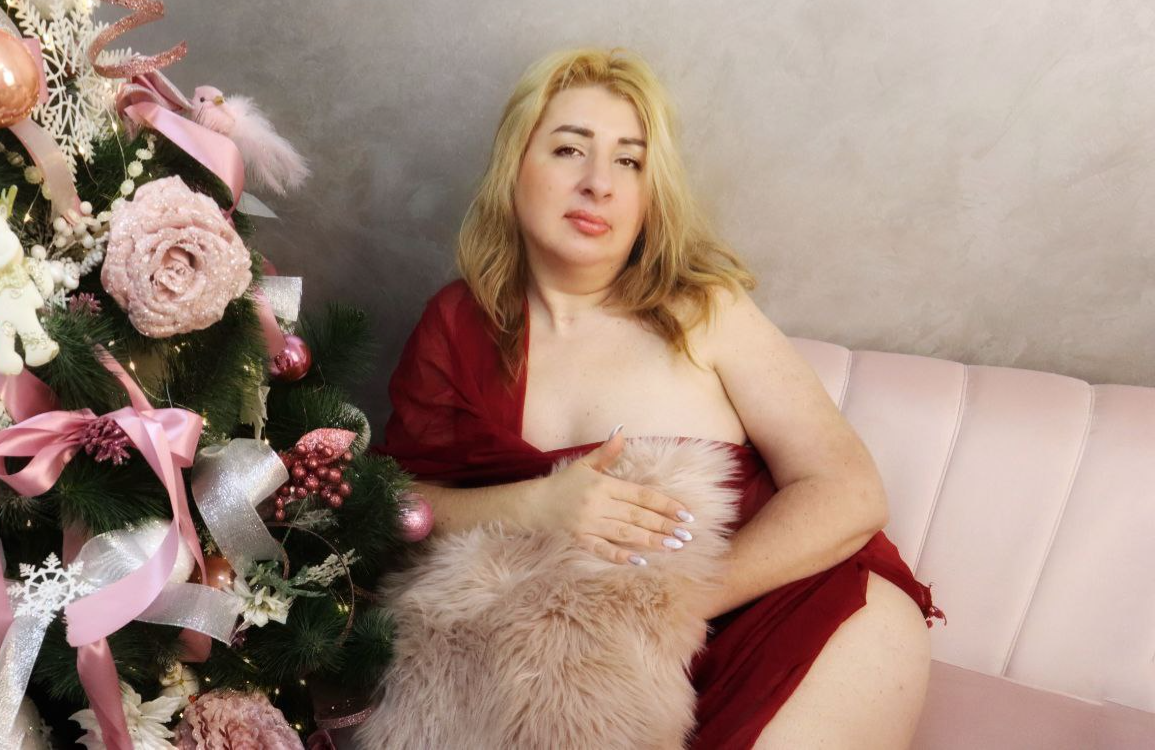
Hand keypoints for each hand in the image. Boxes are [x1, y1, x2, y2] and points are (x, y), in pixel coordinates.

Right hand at [529, 425, 695, 565]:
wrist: (533, 503)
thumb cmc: (564, 483)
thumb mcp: (585, 464)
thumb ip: (607, 452)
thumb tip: (621, 431)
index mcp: (604, 485)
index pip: (641, 495)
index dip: (665, 504)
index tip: (685, 513)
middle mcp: (598, 505)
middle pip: (637, 516)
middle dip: (664, 525)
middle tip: (687, 535)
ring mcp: (589, 524)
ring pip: (625, 534)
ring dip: (650, 541)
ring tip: (673, 546)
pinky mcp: (580, 540)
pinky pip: (602, 550)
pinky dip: (620, 557)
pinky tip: (640, 562)